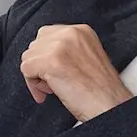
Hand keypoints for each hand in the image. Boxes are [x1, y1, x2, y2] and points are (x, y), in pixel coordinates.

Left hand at [20, 24, 134, 121]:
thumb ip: (68, 50)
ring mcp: (60, 46)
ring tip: (52, 88)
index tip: (52, 71)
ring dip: (35, 76)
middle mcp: (70, 34)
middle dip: (39, 65)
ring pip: (28, 57)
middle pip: (36, 44)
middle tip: (51, 83)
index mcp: (81, 31)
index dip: (46, 56)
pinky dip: (33, 85)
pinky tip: (49, 92)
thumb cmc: (100, 90)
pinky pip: (26, 69)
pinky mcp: (51, 61)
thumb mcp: (87, 58)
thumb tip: (43, 55)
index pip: (48, 35)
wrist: (110, 105)